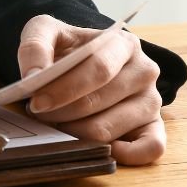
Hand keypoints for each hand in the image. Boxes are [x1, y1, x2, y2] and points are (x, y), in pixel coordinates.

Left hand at [17, 15, 164, 165]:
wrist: (81, 61)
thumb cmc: (67, 49)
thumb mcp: (45, 31)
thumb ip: (35, 46)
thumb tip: (33, 75)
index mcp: (123, 44)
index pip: (98, 70)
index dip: (65, 89)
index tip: (37, 102)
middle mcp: (144, 71)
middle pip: (99, 102)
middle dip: (61, 112)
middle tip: (39, 113)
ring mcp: (151, 101)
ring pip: (108, 129)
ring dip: (73, 132)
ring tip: (56, 122)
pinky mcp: (153, 127)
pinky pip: (151, 148)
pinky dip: (123, 155)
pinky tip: (91, 147)